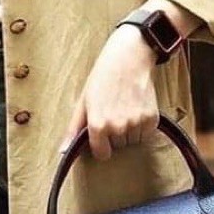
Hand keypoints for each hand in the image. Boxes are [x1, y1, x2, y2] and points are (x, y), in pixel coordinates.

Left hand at [59, 23, 159, 160]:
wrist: (129, 58)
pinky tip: (137, 109)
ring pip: (133, 141)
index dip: (103, 146)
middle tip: (115, 112)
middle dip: (117, 135)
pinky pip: (146, 134)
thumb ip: (74, 129)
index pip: (103, 154)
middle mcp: (117, 127)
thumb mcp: (84, 102)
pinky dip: (143, 126)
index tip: (104, 136)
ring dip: (131, 131)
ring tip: (127, 109)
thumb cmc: (103, 79)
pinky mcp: (151, 119)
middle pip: (119, 146)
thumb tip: (63, 152)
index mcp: (98, 125)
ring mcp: (135, 124)